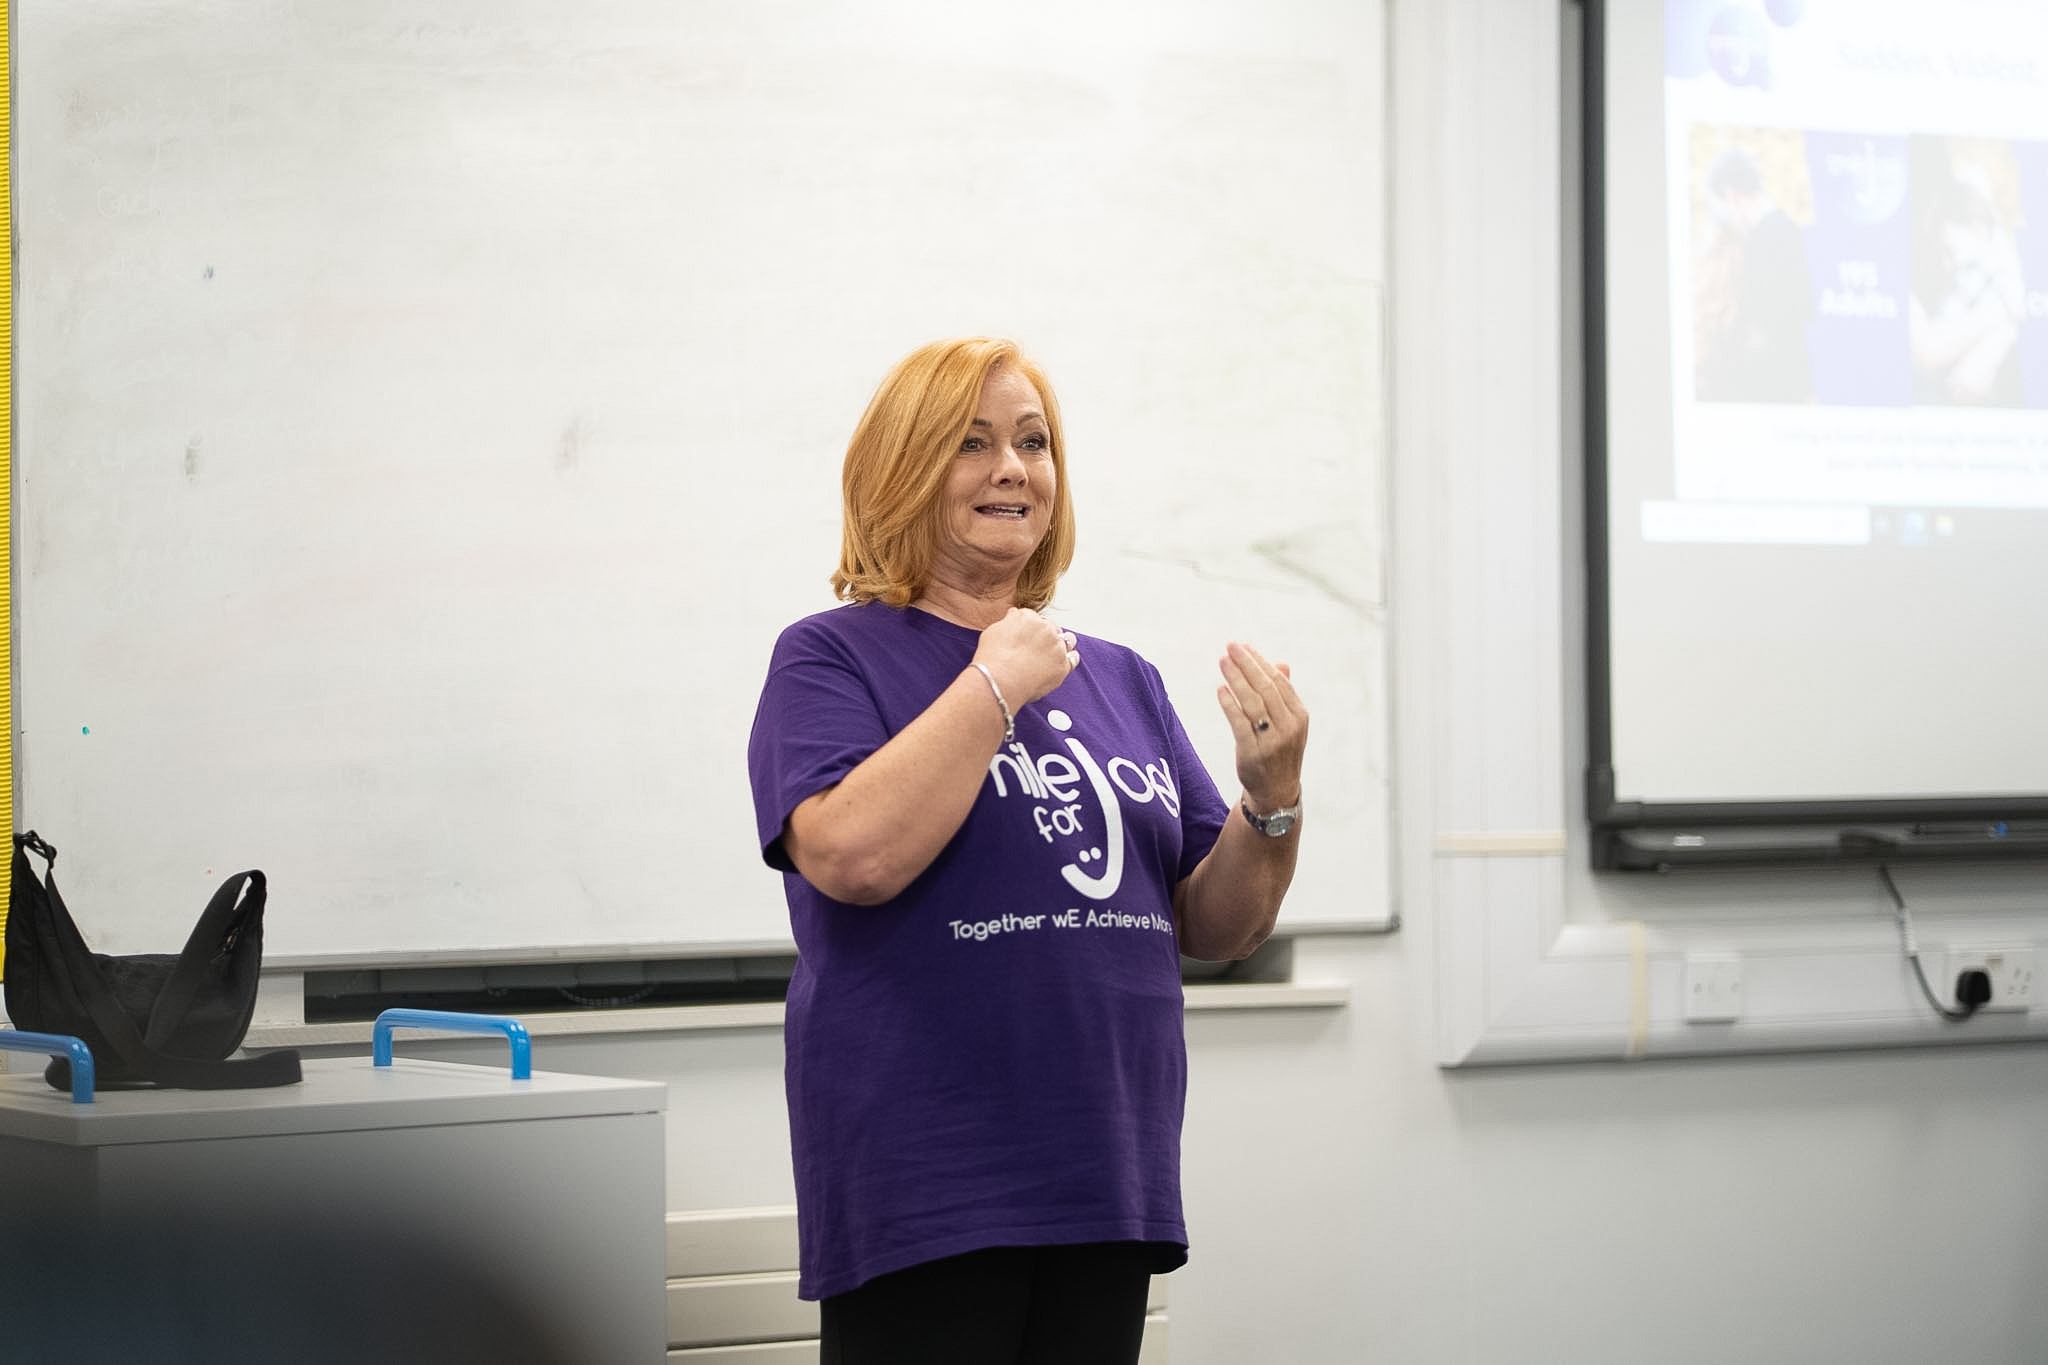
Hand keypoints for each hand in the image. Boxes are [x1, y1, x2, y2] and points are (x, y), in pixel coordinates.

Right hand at [973, 608, 1078, 706]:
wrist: (1000, 681)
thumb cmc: (993, 658)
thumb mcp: (993, 631)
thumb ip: (1008, 621)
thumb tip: (1013, 616)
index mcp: (1029, 617)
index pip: (1034, 618)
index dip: (1028, 628)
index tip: (1025, 636)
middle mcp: (1047, 629)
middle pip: (1051, 628)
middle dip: (1045, 635)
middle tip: (1035, 648)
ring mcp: (1057, 648)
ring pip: (1068, 640)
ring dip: (1062, 643)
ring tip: (1052, 653)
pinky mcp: (1063, 666)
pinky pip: (1074, 659)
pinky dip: (1070, 659)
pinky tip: (1062, 662)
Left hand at [1215, 641, 1305, 809]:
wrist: (1276, 790)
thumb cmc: (1280, 750)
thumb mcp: (1289, 723)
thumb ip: (1284, 693)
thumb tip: (1281, 663)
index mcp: (1299, 715)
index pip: (1278, 681)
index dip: (1259, 662)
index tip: (1243, 646)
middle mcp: (1288, 726)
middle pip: (1264, 688)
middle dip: (1246, 664)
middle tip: (1230, 647)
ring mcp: (1272, 740)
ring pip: (1251, 702)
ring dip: (1236, 678)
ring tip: (1222, 661)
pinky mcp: (1253, 752)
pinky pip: (1239, 723)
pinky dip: (1229, 704)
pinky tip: (1220, 689)